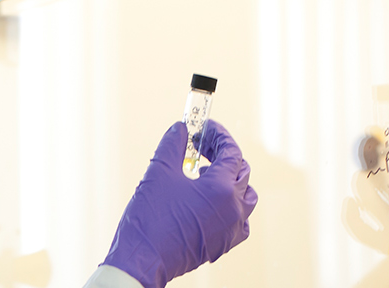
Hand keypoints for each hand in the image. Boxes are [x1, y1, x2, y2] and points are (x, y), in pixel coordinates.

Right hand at [101, 120, 257, 287]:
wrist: (143, 260)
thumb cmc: (150, 218)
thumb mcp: (159, 172)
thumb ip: (173, 145)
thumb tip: (180, 129)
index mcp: (222, 188)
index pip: (232, 152)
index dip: (218, 136)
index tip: (203, 129)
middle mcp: (234, 208)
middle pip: (242, 171)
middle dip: (222, 155)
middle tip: (199, 148)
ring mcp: (232, 229)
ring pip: (245, 197)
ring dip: (230, 181)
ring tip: (203, 175)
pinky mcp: (224, 244)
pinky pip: (239, 220)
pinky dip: (230, 206)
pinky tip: (208, 202)